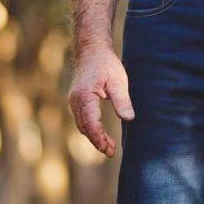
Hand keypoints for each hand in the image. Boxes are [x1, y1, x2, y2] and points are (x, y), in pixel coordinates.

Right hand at [68, 43, 134, 157]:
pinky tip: (102, 136)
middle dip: (97, 142)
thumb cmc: (106, 64)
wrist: (91, 51)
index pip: (91, 123)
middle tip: (111, 152)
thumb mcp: (118, 79)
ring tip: (109, 148)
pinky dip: (91, 130)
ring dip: (94, 138)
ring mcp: (74, 102)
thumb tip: (128, 119)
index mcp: (85, 96)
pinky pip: (82, 120)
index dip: (99, 138)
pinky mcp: (77, 102)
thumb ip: (122, 100)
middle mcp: (76, 101)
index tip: (108, 149)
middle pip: (85, 128)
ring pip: (83, 126)